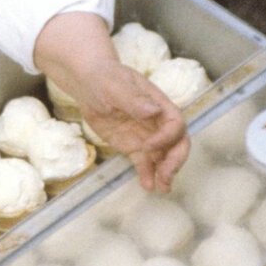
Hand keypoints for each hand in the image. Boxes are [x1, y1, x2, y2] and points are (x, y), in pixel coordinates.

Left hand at [78, 63, 189, 192]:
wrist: (88, 84)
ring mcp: (147, 135)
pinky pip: (145, 162)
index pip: (174, 123)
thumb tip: (153, 111)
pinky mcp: (134, 146)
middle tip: (166, 175)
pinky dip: (147, 174)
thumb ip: (134, 99)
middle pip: (177, 143)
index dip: (167, 137)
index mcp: (159, 104)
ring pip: (164, 156)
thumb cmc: (104, 78)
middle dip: (175, 160)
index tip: (149, 146)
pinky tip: (147, 185)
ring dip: (165, 172)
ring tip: (161, 188)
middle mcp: (157, 122)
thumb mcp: (116, 86)